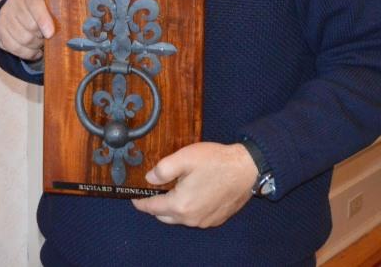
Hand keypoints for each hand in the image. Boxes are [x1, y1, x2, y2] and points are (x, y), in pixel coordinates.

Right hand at [0, 0, 54, 60]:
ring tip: (41, 43)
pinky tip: (35, 52)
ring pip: (22, 39)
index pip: (35, 5)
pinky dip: (26, 53)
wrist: (23, 5)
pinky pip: (12, 47)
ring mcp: (4, 15)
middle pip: (29, 26)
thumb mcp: (52, 2)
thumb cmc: (44, 6)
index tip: (51, 34)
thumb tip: (68, 28)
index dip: (43, 20)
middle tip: (49, 38)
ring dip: (35, 45)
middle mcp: (13, 2)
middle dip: (42, 36)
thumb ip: (60, 11)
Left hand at [131, 142, 256, 227]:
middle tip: (154, 190)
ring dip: (173, 207)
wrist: (246, 169)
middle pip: (164, 216)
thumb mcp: (184, 158)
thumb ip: (163, 169)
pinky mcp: (216, 219)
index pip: (152, 208)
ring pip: (180, 218)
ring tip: (173, 189)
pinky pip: (194, 217)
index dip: (140, 202)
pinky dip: (188, 209)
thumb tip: (149, 179)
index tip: (133, 197)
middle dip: (156, 205)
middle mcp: (191, 218)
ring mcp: (205, 221)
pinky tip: (192, 193)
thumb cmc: (216, 162)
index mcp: (180, 205)